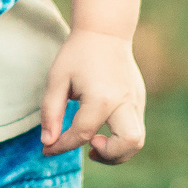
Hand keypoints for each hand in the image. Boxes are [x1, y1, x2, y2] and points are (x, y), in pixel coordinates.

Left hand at [39, 30, 146, 164]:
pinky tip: (101, 129)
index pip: (82, 134)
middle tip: (90, 148)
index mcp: (101, 97)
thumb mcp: (56, 80)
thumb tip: (48, 143)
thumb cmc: (77, 54)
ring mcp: (136, 101)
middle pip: (129, 144)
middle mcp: (124, 102)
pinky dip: (119, 138)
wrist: (105, 31)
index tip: (48, 149)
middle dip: (109, 156)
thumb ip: (50, 113)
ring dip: (117, 152)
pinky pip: (135, 128)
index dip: (61, 146)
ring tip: (95, 143)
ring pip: (137, 141)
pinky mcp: (139, 100)